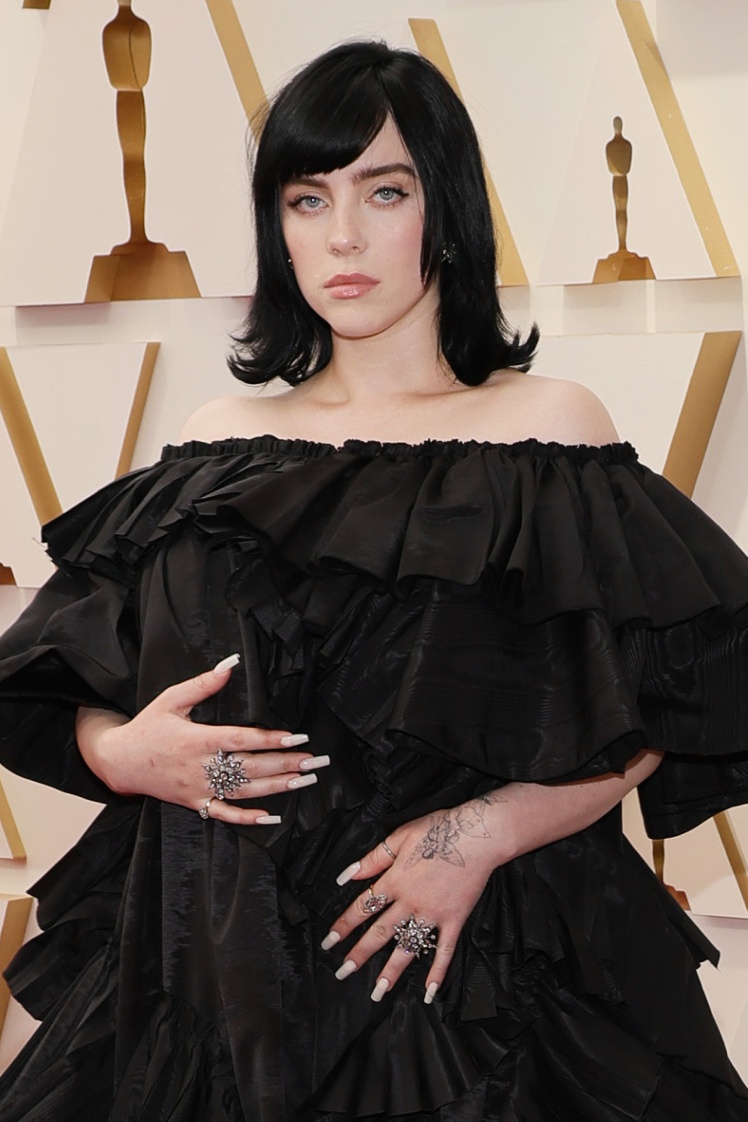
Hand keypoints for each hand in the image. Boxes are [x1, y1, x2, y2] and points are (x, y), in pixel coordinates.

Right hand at [75, 654, 329, 824]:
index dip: (270, 739)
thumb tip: (230, 664)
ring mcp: (199, 789)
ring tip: (305, 781)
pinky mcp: (196, 804)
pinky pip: (225, 815)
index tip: (297, 737)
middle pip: (250, 767)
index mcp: (197, 740)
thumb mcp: (171, 700)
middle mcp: (201, 767)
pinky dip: (248, 818)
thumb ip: (203, 684)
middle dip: (285, 764)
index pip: (241, 740)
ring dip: (277, 787)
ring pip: (244, 791)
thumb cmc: (148, 727)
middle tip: (315, 761)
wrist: (119, 762)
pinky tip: (272, 817)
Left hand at [322, 796, 504, 1003]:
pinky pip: (444, 950)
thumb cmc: (439, 829)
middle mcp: (410, 902)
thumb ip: (373, 859)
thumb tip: (347, 876)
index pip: (363, 907)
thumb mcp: (400, 836)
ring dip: (391, 971)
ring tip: (378, 991)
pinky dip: (437, 972)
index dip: (344, 924)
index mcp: (394, 880)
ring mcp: (433, 914)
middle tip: (343, 973)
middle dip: (360, 954)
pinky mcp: (454, 919)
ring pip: (408, 947)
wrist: (477, 836)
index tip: (330, 941)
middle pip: (380, 932)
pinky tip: (429, 991)